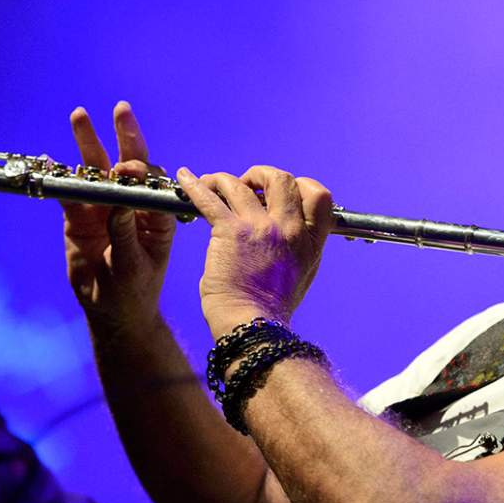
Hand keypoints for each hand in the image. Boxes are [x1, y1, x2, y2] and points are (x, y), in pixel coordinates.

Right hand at [63, 101, 175, 337]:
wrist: (111, 313)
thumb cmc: (133, 292)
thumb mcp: (134, 267)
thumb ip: (127, 236)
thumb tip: (120, 204)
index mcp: (155, 214)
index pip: (152, 181)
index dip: (141, 170)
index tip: (128, 168)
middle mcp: (132, 205)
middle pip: (128, 164)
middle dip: (125, 136)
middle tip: (121, 110)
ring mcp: (104, 208)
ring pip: (96, 171)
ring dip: (89, 144)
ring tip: (80, 116)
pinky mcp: (80, 218)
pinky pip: (69, 192)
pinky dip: (60, 177)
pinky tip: (50, 159)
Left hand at [175, 165, 333, 338]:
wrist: (252, 326)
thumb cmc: (269, 309)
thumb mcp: (300, 275)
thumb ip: (296, 248)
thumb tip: (282, 231)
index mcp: (310, 242)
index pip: (318, 196)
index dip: (299, 186)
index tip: (278, 193)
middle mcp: (289, 229)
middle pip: (282, 179)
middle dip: (261, 175)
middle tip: (246, 184)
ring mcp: (261, 228)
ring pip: (241, 184)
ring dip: (223, 180)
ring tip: (210, 184)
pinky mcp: (231, 231)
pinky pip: (210, 197)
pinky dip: (195, 186)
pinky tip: (185, 180)